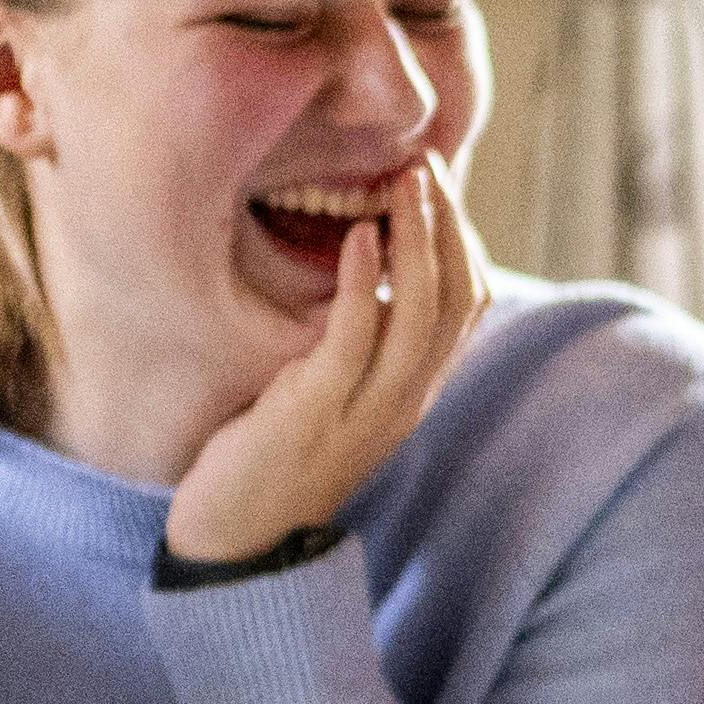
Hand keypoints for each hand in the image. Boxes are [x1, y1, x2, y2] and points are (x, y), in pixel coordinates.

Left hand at [165, 161, 490, 564]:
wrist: (235, 539)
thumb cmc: (271, 457)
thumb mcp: (330, 392)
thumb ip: (357, 343)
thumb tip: (361, 271)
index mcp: (412, 391)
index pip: (468, 304)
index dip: (462, 238)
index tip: (434, 184)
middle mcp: (404, 399)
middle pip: (457, 298)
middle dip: (447, 223)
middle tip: (425, 164)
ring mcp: (366, 408)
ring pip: (420, 313)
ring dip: (417, 239)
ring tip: (404, 183)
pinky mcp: (316, 409)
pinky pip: (356, 337)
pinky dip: (361, 281)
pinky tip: (356, 236)